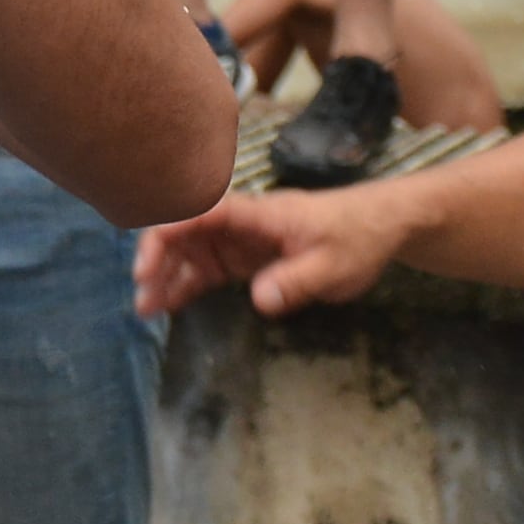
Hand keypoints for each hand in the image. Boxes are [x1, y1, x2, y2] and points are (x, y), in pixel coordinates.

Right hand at [134, 184, 408, 317]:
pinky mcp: (245, 258)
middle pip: (185, 231)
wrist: (379, 228)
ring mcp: (240, 240)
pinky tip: (168, 305)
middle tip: (143, 295)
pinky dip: (186, 284)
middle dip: (158, 258)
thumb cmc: (356, 238)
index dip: (168, 234)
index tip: (150, 266)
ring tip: (146, 309)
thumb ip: (295, 281)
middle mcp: (241, 223)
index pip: (201, 214)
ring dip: (167, 275)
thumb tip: (259, 300)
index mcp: (258, 214)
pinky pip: (207, 269)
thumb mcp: (333, 266)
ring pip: (190, 252)